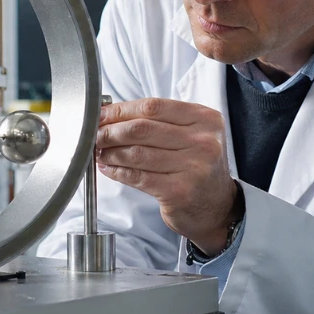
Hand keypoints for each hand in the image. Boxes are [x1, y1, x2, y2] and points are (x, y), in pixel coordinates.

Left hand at [96, 98, 238, 254]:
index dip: (121, 110)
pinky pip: (138, 176)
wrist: (217, 207)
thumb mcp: (191, 136)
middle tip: (95, 134)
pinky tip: (109, 169)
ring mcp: (193, 167)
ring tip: (101, 152)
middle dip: (111, 130)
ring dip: (112, 152)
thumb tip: (111, 114)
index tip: (102, 115)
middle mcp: (203, 141)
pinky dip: (118, 172)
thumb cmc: (197, 167)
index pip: (153, 107)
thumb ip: (159, 122)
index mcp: (205, 119)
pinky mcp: (179, 191)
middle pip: (143, 128)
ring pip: (137, 153)